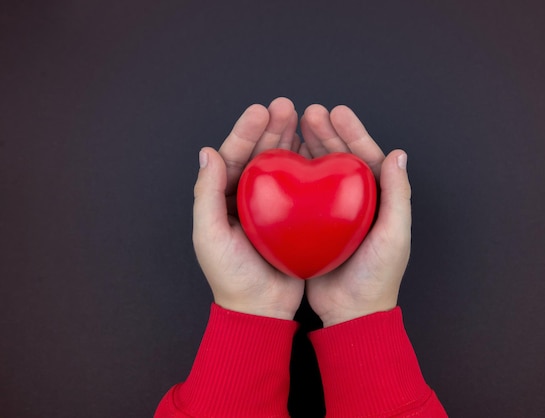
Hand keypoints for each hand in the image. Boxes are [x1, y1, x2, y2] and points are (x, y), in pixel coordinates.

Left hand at [192, 97, 306, 319]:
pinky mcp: (293, 216)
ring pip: (279, 164)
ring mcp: (272, 205)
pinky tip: (314, 147)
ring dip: (289, 139)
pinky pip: (300, 184)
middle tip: (286, 106)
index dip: (246, 132)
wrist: (261, 309)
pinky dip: (306, 164)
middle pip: (258, 154)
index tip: (261, 110)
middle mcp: (246, 197)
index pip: (232, 156)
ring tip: (302, 117)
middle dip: (271, 128)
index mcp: (222, 198)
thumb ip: (206, 194)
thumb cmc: (231, 276)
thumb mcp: (209, 235)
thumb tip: (206, 152)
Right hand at [301, 104, 411, 326]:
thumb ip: (397, 195)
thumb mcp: (394, 234)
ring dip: (308, 147)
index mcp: (376, 199)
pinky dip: (293, 175)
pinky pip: (301, 194)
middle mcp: (353, 201)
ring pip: (318, 171)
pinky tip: (280, 161)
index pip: (365, 156)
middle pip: (339, 158)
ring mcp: (330, 212)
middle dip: (325, 133)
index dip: (352, 132)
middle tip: (309, 112)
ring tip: (293, 125)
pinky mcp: (311, 225)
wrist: (351, 312)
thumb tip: (398, 154)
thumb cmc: (377, 276)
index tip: (337, 112)